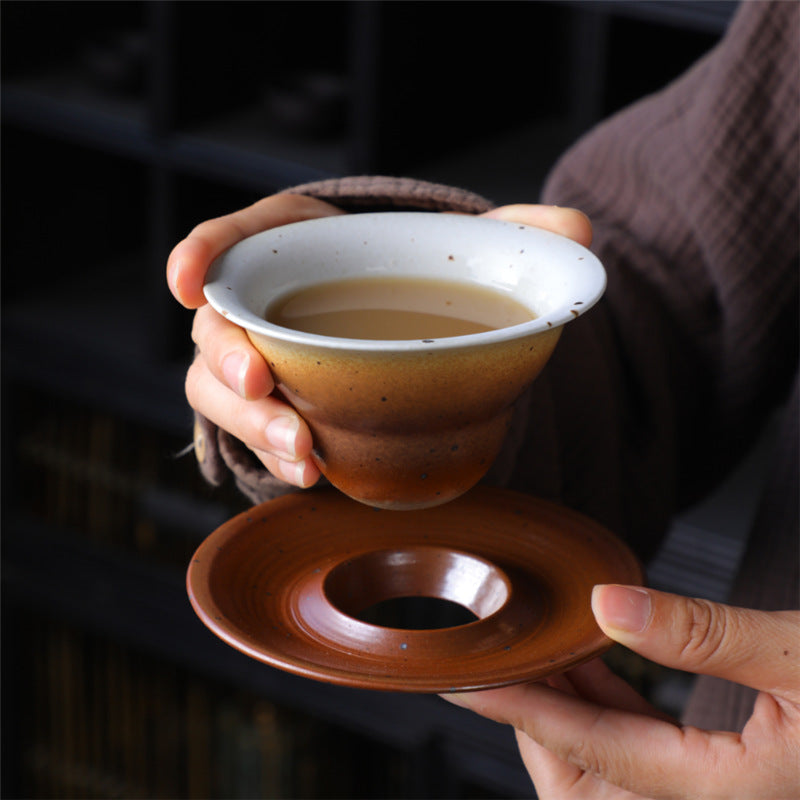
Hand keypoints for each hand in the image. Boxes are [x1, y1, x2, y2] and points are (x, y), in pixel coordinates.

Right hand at [167, 198, 592, 487]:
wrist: (413, 340)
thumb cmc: (422, 286)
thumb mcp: (468, 254)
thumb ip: (521, 239)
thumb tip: (578, 231)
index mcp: (298, 247)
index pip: (235, 238)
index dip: (201, 253)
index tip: (187, 280)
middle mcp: (266, 305)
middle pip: (217, 328)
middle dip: (227, 358)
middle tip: (266, 382)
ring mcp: (263, 363)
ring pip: (221, 390)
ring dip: (251, 421)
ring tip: (304, 453)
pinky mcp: (276, 411)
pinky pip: (252, 434)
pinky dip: (272, 455)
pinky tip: (313, 474)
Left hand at [442, 586, 799, 798]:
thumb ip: (704, 633)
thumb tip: (609, 603)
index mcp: (734, 794)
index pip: (597, 752)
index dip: (527, 711)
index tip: (473, 681)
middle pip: (593, 781)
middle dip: (541, 724)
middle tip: (504, 660)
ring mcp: (727, 795)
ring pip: (617, 769)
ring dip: (573, 711)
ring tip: (545, 650)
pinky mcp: (735, 773)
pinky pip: (649, 751)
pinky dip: (611, 707)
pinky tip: (599, 662)